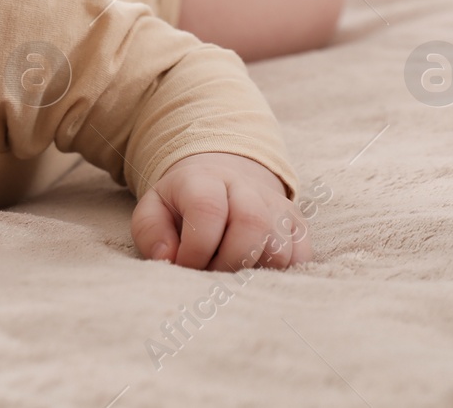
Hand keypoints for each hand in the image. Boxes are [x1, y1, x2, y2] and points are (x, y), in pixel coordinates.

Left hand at [130, 152, 312, 270]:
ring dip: (253, 271)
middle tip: (210, 274)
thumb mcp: (154, 210)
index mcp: (205, 179)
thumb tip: (167, 258)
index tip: (184, 265)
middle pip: (252, 224)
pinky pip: (301, 258)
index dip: (196, 248)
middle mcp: (247, 188)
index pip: (208, 210)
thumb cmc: (182, 204)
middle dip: (229, 262)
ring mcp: (277, 206)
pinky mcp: (298, 225)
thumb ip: (151, 233)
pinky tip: (254, 270)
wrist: (221, 179)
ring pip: (280, 247)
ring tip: (230, 270)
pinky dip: (279, 274)